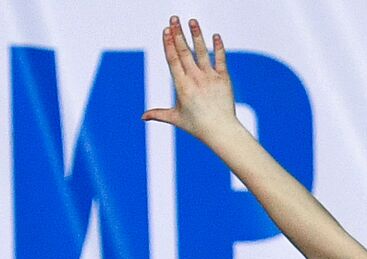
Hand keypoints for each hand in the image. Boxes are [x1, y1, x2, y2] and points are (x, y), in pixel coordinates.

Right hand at [142, 16, 236, 140]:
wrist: (221, 131)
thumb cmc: (197, 126)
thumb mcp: (176, 118)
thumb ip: (159, 114)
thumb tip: (142, 117)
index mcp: (182, 86)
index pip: (173, 60)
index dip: (169, 43)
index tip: (166, 30)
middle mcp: (195, 79)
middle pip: (184, 52)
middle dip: (178, 34)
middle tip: (174, 18)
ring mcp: (210, 78)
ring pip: (201, 52)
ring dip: (196, 35)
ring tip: (192, 21)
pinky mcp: (223, 79)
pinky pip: (220, 59)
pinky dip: (218, 47)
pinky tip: (216, 36)